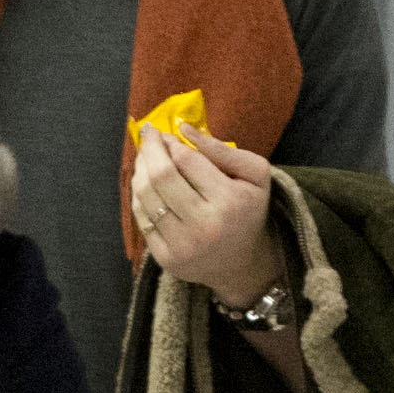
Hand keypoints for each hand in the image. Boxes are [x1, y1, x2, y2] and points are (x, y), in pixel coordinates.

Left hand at [131, 122, 282, 307]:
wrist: (240, 263)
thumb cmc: (248, 210)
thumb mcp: (255, 174)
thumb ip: (222, 149)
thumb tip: (184, 129)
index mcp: (229, 201)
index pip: (187, 161)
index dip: (171, 143)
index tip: (167, 134)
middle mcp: (203, 226)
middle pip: (161, 176)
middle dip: (150, 150)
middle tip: (149, 136)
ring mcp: (181, 245)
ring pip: (145, 196)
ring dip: (140, 170)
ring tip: (145, 158)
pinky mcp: (165, 258)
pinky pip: (141, 218)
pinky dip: (138, 196)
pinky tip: (145, 184)